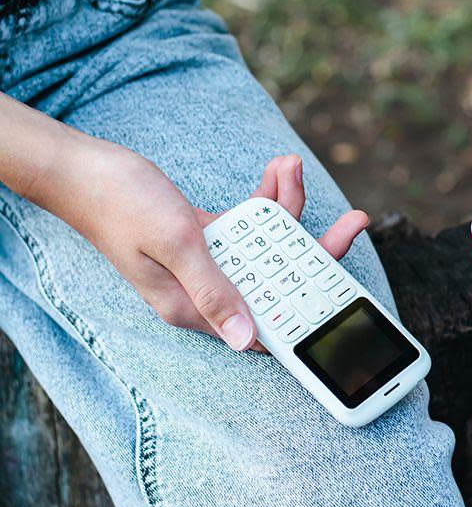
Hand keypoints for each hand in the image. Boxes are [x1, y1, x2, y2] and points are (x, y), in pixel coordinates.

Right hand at [31, 140, 366, 351]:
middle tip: (354, 220)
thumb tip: (245, 340)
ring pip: (269, 244)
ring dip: (288, 206)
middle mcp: (206, 290)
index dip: (309, 311)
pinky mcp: (208, 237)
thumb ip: (213, 290)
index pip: (266, 321)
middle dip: (317, 248)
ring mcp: (209, 263)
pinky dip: (265, 197)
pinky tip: (277, 169)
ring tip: (292, 166)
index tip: (346, 293)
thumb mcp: (175, 244)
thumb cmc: (119, 203)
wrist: (81, 168)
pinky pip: (250, 223)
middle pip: (279, 280)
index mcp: (196, 307)